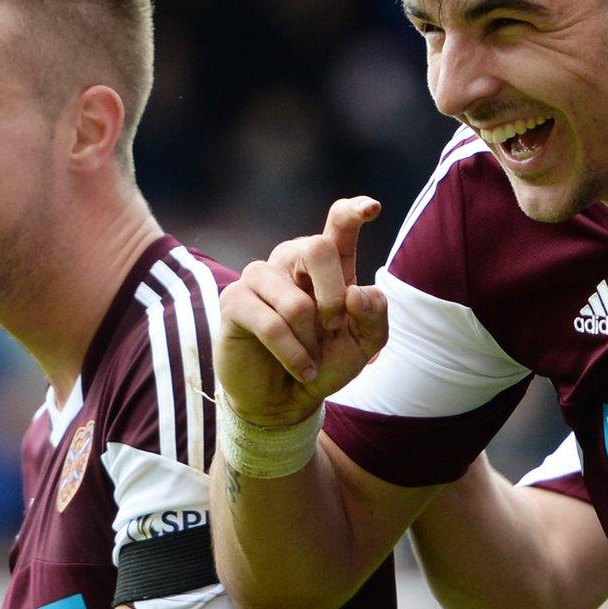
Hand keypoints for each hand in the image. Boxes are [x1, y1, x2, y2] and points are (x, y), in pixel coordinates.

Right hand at [216, 197, 388, 427]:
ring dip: (310, 340)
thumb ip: (374, 316)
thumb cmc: (323, 363)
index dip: (353, 211)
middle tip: (333, 327)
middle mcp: (290, 262)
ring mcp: (259, 278)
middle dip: (333, 296)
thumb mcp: (363, 345)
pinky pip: (271, 324)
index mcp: (326, 264)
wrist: (285, 400)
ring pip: (296, 301)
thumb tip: (355, 293)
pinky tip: (301, 368)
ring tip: (309, 356)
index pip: (338, 223)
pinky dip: (293, 354)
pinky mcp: (234, 301)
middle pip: (317, 248)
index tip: (372, 208)